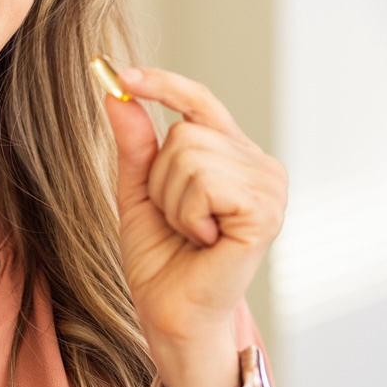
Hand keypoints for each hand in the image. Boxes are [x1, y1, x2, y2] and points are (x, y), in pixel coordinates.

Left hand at [98, 65, 286, 386]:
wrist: (171, 312)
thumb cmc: (161, 258)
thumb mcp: (139, 192)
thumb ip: (135, 145)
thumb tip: (117, 94)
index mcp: (235, 157)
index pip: (201, 102)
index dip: (164, 85)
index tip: (124, 74)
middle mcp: (261, 166)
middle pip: (186, 132)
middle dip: (161, 179)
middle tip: (177, 220)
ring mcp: (269, 187)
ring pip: (191, 154)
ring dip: (173, 200)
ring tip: (191, 233)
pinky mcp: (266, 210)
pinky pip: (204, 182)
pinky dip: (188, 213)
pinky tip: (204, 240)